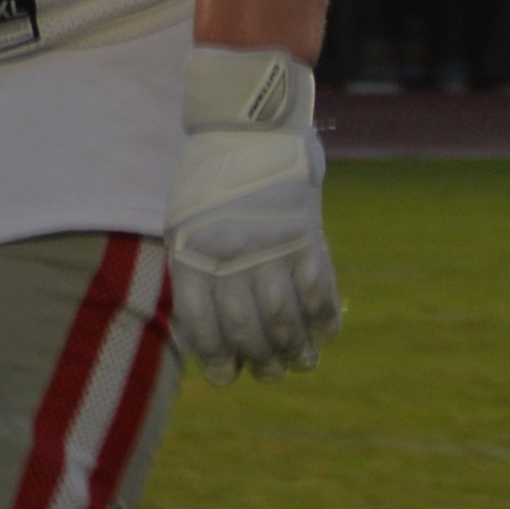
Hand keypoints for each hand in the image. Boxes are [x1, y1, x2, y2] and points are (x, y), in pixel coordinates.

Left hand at [166, 48, 341, 377]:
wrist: (249, 131)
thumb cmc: (210, 182)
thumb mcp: (184, 223)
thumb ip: (196, 272)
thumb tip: (210, 335)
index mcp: (191, 253)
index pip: (200, 321)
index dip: (214, 355)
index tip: (226, 377)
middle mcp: (228, 255)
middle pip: (244, 327)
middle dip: (258, 360)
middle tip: (268, 374)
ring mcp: (269, 247)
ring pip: (283, 318)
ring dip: (293, 349)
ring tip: (299, 364)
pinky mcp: (306, 237)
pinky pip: (319, 291)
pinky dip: (324, 319)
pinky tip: (325, 335)